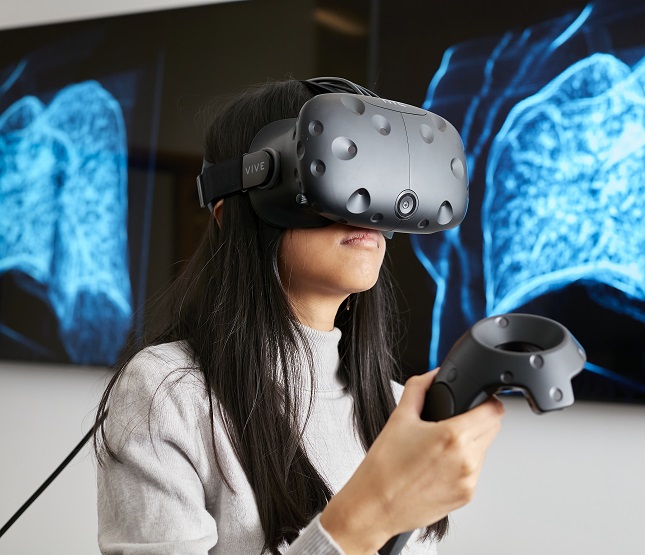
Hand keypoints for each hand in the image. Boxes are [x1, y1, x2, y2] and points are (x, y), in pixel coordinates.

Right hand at [320, 370, 504, 553]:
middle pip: (492, 429)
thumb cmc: (384, 468)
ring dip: (471, 443)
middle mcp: (467, 460)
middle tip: (452, 422)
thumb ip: (419, 389)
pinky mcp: (466, 496)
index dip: (487, 401)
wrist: (374, 506)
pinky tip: (438, 465)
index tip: (479, 400)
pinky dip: (463, 464)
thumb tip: (432, 375)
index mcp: (453, 436)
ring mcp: (469, 481)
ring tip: (440, 447)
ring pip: (484, 451)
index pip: (494, 411)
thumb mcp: (399, 418)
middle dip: (478, 421)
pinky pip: (474, 472)